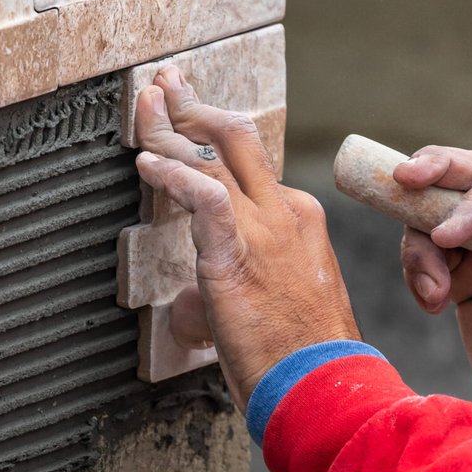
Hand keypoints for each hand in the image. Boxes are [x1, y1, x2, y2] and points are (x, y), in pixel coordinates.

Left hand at [132, 67, 360, 409]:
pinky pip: (203, 198)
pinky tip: (145, 162)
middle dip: (193, 105)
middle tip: (164, 82)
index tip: (183, 118)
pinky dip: (171, 175)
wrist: (326, 389)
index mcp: (296, 219)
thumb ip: (230, 291)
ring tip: (144, 104)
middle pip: (234, 138)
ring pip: (213, 157)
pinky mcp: (237, 254)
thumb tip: (190, 307)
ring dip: (170, 126)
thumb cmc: (299, 362)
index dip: (207, 138)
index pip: (246, 163)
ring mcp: (264, 230)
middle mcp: (283, 212)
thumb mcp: (270, 308)